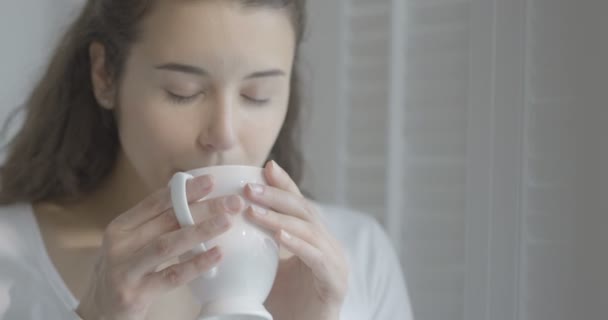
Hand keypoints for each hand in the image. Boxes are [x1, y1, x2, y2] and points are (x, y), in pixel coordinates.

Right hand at [76, 175, 243, 319]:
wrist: (99, 311)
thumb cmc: (125, 271)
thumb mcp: (132, 243)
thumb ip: (156, 225)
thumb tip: (198, 201)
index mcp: (121, 226)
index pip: (155, 202)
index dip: (184, 190)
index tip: (211, 181)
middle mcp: (120, 244)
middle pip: (167, 220)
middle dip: (203, 208)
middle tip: (232, 202)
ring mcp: (125, 269)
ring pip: (167, 244)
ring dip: (200, 231)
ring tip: (226, 222)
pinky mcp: (134, 293)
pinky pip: (171, 276)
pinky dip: (195, 264)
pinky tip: (216, 255)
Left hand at [244, 161, 348, 319]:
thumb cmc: (285, 304)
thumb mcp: (268, 269)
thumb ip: (257, 247)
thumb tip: (224, 227)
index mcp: (314, 238)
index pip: (299, 204)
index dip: (284, 184)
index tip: (266, 166)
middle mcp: (328, 245)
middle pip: (304, 210)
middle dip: (276, 195)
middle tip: (249, 186)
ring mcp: (334, 262)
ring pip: (309, 230)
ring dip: (279, 218)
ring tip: (253, 209)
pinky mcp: (334, 282)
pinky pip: (316, 257)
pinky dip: (297, 244)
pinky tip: (279, 234)